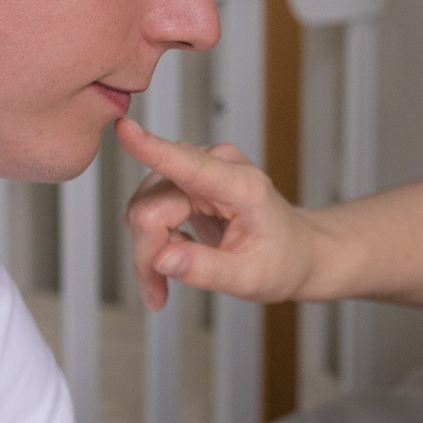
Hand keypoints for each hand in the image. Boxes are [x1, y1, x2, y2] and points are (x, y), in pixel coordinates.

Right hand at [118, 118, 323, 310]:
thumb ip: (207, 270)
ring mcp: (199, 168)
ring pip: (143, 208)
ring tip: (165, 282)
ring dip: (147, 250)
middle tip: (157, 292)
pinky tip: (174, 257)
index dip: (152, 149)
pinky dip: (153, 241)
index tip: (125, 129)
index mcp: (242, 185)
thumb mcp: (251, 279)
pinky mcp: (185, 178)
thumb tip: (162, 261)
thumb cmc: (282, 261)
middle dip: (148, 253)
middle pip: (151, 207)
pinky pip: (148, 207)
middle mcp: (218, 165)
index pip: (188, 165)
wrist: (297, 252)